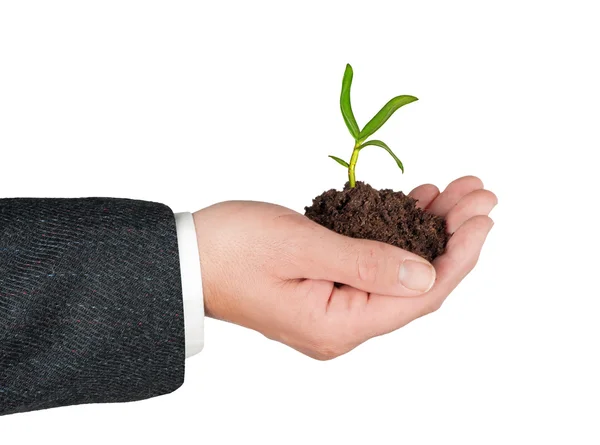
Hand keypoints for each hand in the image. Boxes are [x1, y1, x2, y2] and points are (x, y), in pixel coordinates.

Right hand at [193, 176, 496, 359]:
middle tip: (478, 194)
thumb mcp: (299, 247)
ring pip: (399, 271)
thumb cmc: (230, 249)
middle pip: (416, 283)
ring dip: (428, 230)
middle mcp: (342, 325)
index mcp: (338, 325)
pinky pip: (374, 263)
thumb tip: (427, 275)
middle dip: (451, 237)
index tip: (482, 216)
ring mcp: (334, 307)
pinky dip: (396, 231)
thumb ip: (365, 264)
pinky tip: (414, 203)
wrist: (185, 257)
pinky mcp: (326, 287)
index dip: (459, 255)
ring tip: (454, 192)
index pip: (420, 295)